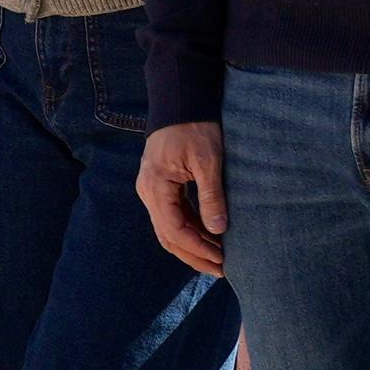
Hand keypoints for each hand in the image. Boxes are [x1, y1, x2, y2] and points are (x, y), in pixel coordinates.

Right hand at [135, 119, 229, 274]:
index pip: (174, 230)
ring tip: (217, 259)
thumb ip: (211, 196)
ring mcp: (152, 189)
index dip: (198, 248)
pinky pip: (173, 216)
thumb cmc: (195, 125)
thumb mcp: (208, 160)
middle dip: (194, 255)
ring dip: (192, 245)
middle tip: (221, 270)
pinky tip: (209, 237)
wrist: (180, 99)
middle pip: (168, 236)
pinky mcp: (161, 186)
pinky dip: (190, 230)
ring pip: (169, 229)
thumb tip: (218, 230)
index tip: (222, 260)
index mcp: (156, 187)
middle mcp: (148, 192)